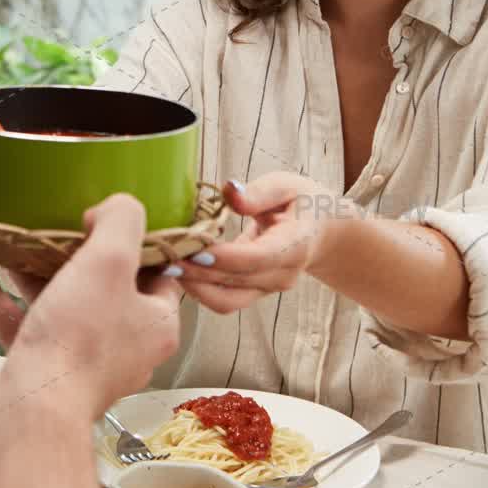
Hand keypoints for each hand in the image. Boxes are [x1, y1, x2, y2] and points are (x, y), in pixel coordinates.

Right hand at [0, 194, 183, 419]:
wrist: (31, 410)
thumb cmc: (78, 340)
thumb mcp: (110, 260)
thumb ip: (122, 220)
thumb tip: (116, 208)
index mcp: (155, 324)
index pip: (159, 273)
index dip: (137, 242)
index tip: (109, 219)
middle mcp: (124, 345)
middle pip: (104, 286)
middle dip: (74, 253)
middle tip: (54, 225)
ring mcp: (81, 359)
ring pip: (58, 303)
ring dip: (29, 272)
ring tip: (7, 242)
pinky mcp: (42, 368)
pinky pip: (23, 323)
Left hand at [180, 172, 345, 313]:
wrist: (323, 232)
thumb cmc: (303, 203)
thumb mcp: (286, 186)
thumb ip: (258, 192)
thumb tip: (228, 190)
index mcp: (294, 246)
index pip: (256, 259)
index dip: (222, 258)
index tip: (193, 248)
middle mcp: (281, 276)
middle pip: (234, 284)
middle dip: (196, 272)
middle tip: (164, 253)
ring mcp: (267, 289)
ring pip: (226, 301)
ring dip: (194, 286)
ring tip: (165, 263)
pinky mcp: (253, 293)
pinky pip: (223, 299)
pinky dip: (199, 288)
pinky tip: (177, 268)